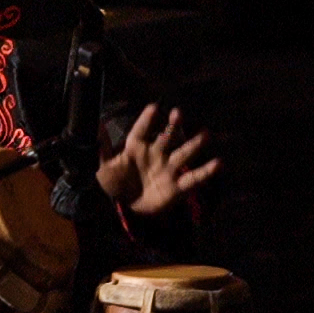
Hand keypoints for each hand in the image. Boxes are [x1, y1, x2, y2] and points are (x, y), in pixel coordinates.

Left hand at [96, 104, 221, 217]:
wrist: (127, 205)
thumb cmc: (115, 181)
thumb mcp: (103, 167)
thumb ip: (101, 147)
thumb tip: (95, 125)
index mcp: (136, 148)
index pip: (140, 131)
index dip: (146, 120)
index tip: (153, 107)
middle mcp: (156, 154)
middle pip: (167, 137)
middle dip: (174, 126)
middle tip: (178, 113)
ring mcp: (168, 168)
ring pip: (183, 153)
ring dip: (194, 144)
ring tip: (205, 134)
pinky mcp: (178, 186)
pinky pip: (194, 178)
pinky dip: (206, 172)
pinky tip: (218, 163)